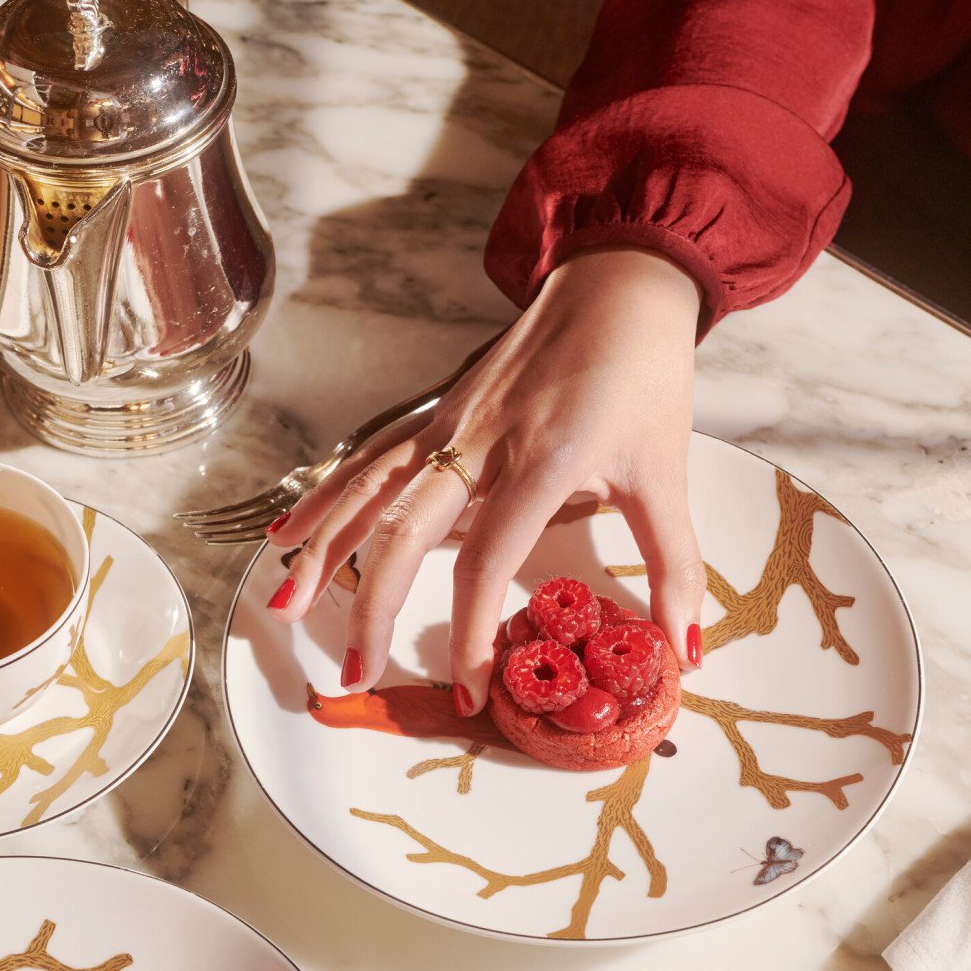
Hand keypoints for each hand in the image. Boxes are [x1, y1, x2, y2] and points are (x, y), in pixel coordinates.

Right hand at [269, 247, 705, 709]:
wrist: (622, 278)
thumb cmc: (645, 375)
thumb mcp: (667, 472)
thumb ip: (675, 566)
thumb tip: (685, 649)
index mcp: (539, 462)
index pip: (485, 564)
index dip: (469, 634)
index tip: (470, 691)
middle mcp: (478, 442)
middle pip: (403, 535)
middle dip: (372, 610)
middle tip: (357, 674)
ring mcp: (449, 422)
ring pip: (368, 493)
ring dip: (323, 551)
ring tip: (284, 607)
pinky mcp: (437, 409)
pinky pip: (369, 459)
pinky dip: (324, 495)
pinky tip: (286, 529)